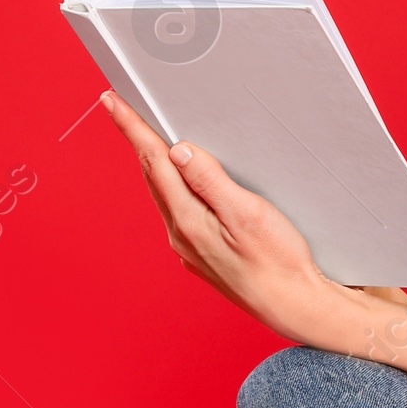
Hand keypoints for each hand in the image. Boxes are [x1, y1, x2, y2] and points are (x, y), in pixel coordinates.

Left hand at [99, 91, 349, 342]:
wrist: (296, 307)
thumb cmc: (280, 263)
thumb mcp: (248, 213)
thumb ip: (210, 180)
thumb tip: (178, 151)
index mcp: (189, 220)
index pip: (154, 161)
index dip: (131, 127)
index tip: (111, 100)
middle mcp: (181, 235)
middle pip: (152, 175)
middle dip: (137, 140)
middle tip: (122, 108)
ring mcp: (189, 248)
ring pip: (164, 194)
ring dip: (153, 163)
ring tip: (146, 137)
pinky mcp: (202, 256)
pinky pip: (178, 211)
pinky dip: (172, 187)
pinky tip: (180, 182)